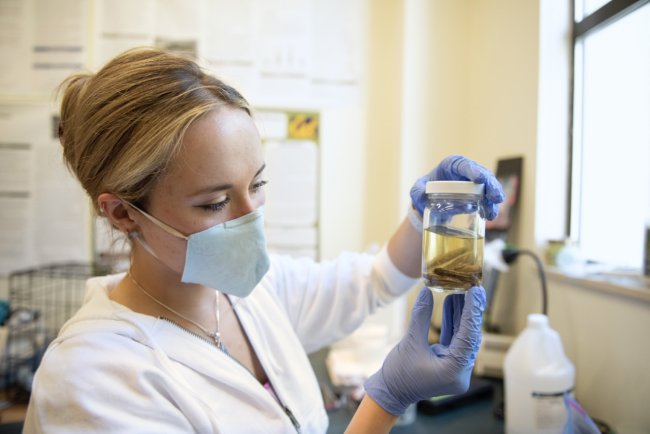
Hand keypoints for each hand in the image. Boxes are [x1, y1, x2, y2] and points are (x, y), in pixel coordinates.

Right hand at [363, 286, 485, 415]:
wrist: (390, 393)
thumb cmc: (398, 373)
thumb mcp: (410, 342)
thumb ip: (421, 316)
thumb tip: (426, 291)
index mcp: (454, 371)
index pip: (468, 336)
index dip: (471, 312)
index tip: (475, 291)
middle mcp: (460, 372)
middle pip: (470, 336)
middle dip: (469, 312)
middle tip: (473, 288)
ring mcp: (456, 369)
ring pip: (463, 337)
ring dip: (461, 315)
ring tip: (459, 291)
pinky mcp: (450, 365)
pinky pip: (455, 341)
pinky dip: (453, 324)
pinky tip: (451, 305)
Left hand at [410, 155, 504, 219]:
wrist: (431, 199)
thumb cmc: (425, 189)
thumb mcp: (417, 189)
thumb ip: (417, 192)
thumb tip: (422, 196)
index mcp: (452, 164)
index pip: (465, 165)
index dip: (474, 171)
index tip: (480, 180)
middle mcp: (466, 171)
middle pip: (483, 175)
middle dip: (491, 186)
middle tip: (496, 198)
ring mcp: (474, 183)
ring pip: (489, 188)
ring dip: (492, 200)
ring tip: (492, 213)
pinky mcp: (478, 194)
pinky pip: (487, 199)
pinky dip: (490, 207)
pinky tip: (490, 216)